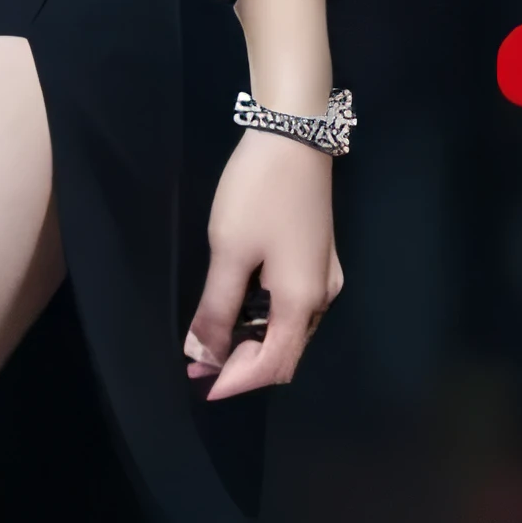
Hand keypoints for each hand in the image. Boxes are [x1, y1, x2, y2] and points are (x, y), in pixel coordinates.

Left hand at [186, 128, 339, 400]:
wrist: (294, 134)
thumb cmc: (259, 193)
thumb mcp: (229, 252)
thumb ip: (216, 308)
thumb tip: (203, 353)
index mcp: (301, 301)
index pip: (273, 365)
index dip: (237, 381)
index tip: (202, 387)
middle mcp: (321, 297)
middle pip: (285, 352)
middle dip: (242, 365)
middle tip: (197, 364)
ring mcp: (324, 276)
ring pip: (288, 329)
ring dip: (251, 342)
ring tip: (209, 342)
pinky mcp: (318, 258)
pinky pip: (292, 306)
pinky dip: (263, 319)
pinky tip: (236, 311)